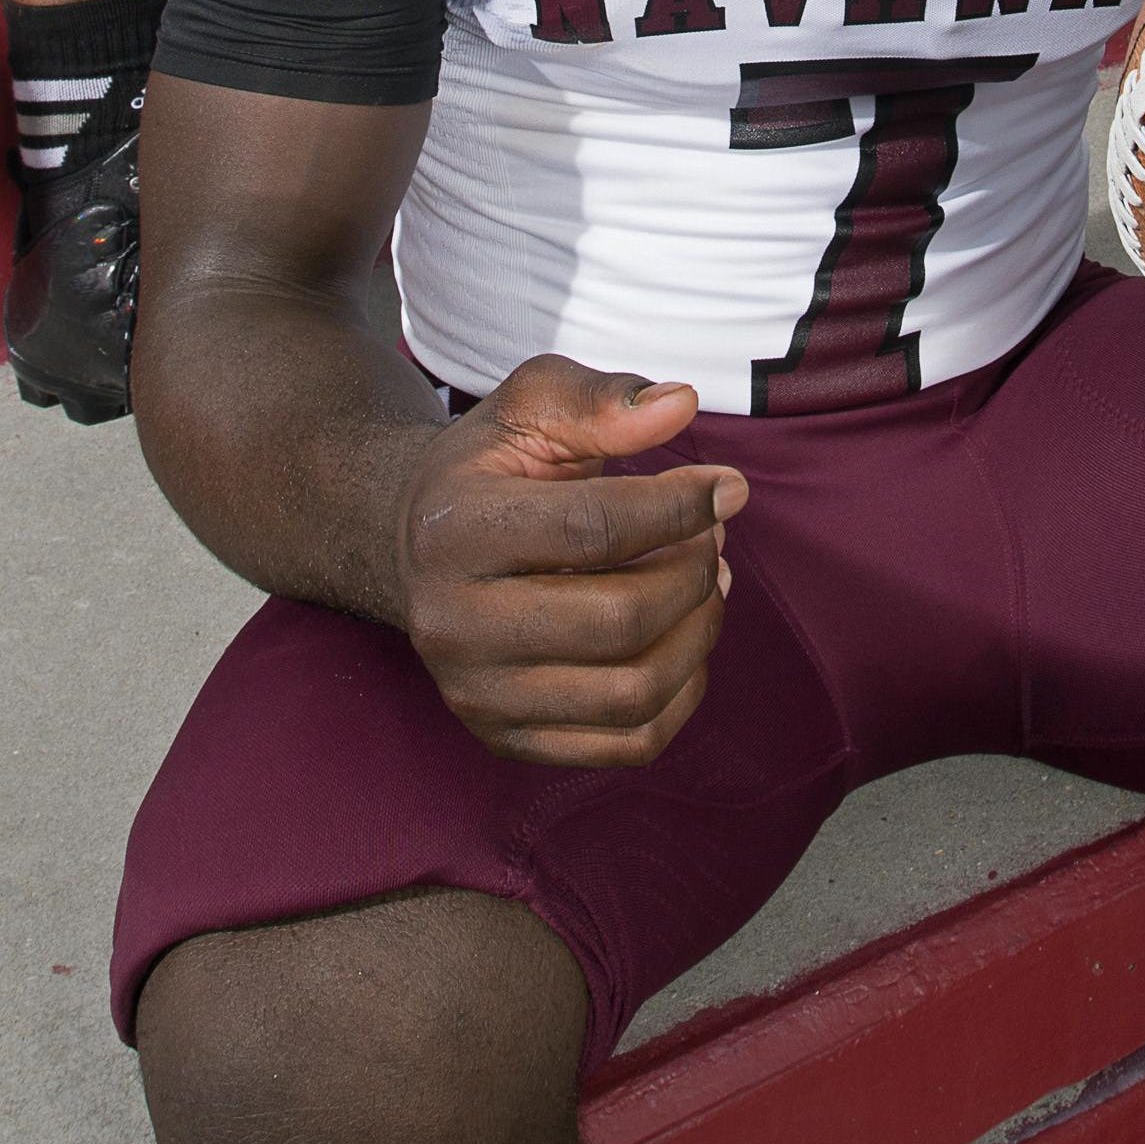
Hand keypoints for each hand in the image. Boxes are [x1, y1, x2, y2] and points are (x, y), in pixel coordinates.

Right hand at [393, 356, 750, 766]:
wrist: (416, 547)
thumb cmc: (489, 471)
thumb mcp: (530, 408)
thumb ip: (601, 400)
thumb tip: (680, 405)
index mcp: (454, 532)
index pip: (592, 529)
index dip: (680, 506)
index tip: (728, 485)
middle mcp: (452, 625)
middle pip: (620, 620)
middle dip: (691, 574)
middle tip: (713, 539)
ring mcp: (477, 694)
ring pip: (633, 691)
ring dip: (698, 633)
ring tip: (706, 583)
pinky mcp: (506, 740)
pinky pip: (630, 743)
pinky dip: (683, 694)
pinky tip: (682, 638)